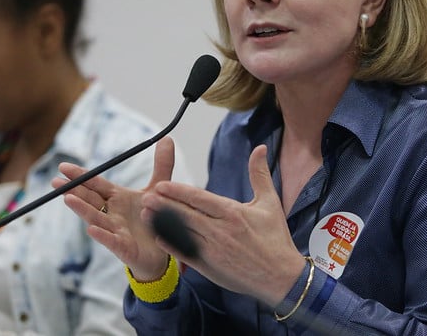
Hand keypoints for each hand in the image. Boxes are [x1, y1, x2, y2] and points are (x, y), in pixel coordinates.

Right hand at [52, 136, 176, 280]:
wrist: (163, 251)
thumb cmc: (154, 219)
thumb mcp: (159, 188)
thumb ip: (161, 165)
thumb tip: (166, 138)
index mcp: (118, 198)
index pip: (96, 184)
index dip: (81, 175)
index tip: (63, 167)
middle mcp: (113, 213)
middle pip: (90, 200)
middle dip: (73, 190)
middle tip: (55, 182)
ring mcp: (116, 230)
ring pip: (96, 218)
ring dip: (82, 209)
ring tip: (67, 199)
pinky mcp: (124, 248)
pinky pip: (112, 241)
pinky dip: (102, 235)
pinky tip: (91, 229)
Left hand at [142, 145, 306, 306]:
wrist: (281, 278)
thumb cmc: (275, 239)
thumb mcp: (270, 203)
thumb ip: (260, 174)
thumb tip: (259, 148)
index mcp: (232, 213)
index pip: (199, 198)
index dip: (178, 191)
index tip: (161, 184)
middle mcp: (220, 231)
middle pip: (186, 215)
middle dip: (164, 205)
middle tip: (146, 195)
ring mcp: (213, 250)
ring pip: (182, 233)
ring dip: (162, 223)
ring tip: (145, 214)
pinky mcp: (210, 267)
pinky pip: (185, 254)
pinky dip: (171, 246)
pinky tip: (158, 237)